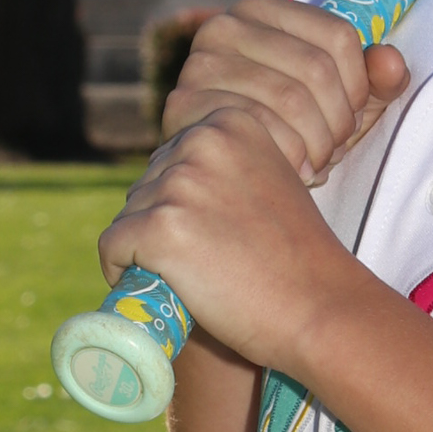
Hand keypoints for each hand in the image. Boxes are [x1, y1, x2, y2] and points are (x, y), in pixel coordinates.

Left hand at [99, 105, 358, 372]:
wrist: (319, 308)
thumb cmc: (297, 258)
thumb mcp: (270, 182)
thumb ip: (223, 168)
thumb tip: (168, 180)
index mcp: (231, 122)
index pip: (172, 159)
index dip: (187, 204)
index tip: (222, 232)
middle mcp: (202, 142)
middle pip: (146, 186)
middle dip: (166, 225)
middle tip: (214, 259)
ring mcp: (179, 185)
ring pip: (129, 217)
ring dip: (150, 251)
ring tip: (202, 274)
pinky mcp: (158, 228)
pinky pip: (113, 248)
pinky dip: (126, 273)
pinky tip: (167, 286)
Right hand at [164, 0, 408, 182]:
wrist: (224, 165)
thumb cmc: (290, 126)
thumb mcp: (342, 98)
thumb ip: (377, 78)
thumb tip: (390, 62)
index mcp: (263, 10)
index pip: (338, 36)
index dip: (360, 84)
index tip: (355, 114)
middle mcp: (224, 26)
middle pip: (316, 68)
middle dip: (339, 120)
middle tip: (336, 147)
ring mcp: (199, 63)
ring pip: (291, 99)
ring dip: (318, 143)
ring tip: (318, 161)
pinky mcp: (184, 104)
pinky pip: (258, 128)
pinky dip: (288, 156)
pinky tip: (292, 169)